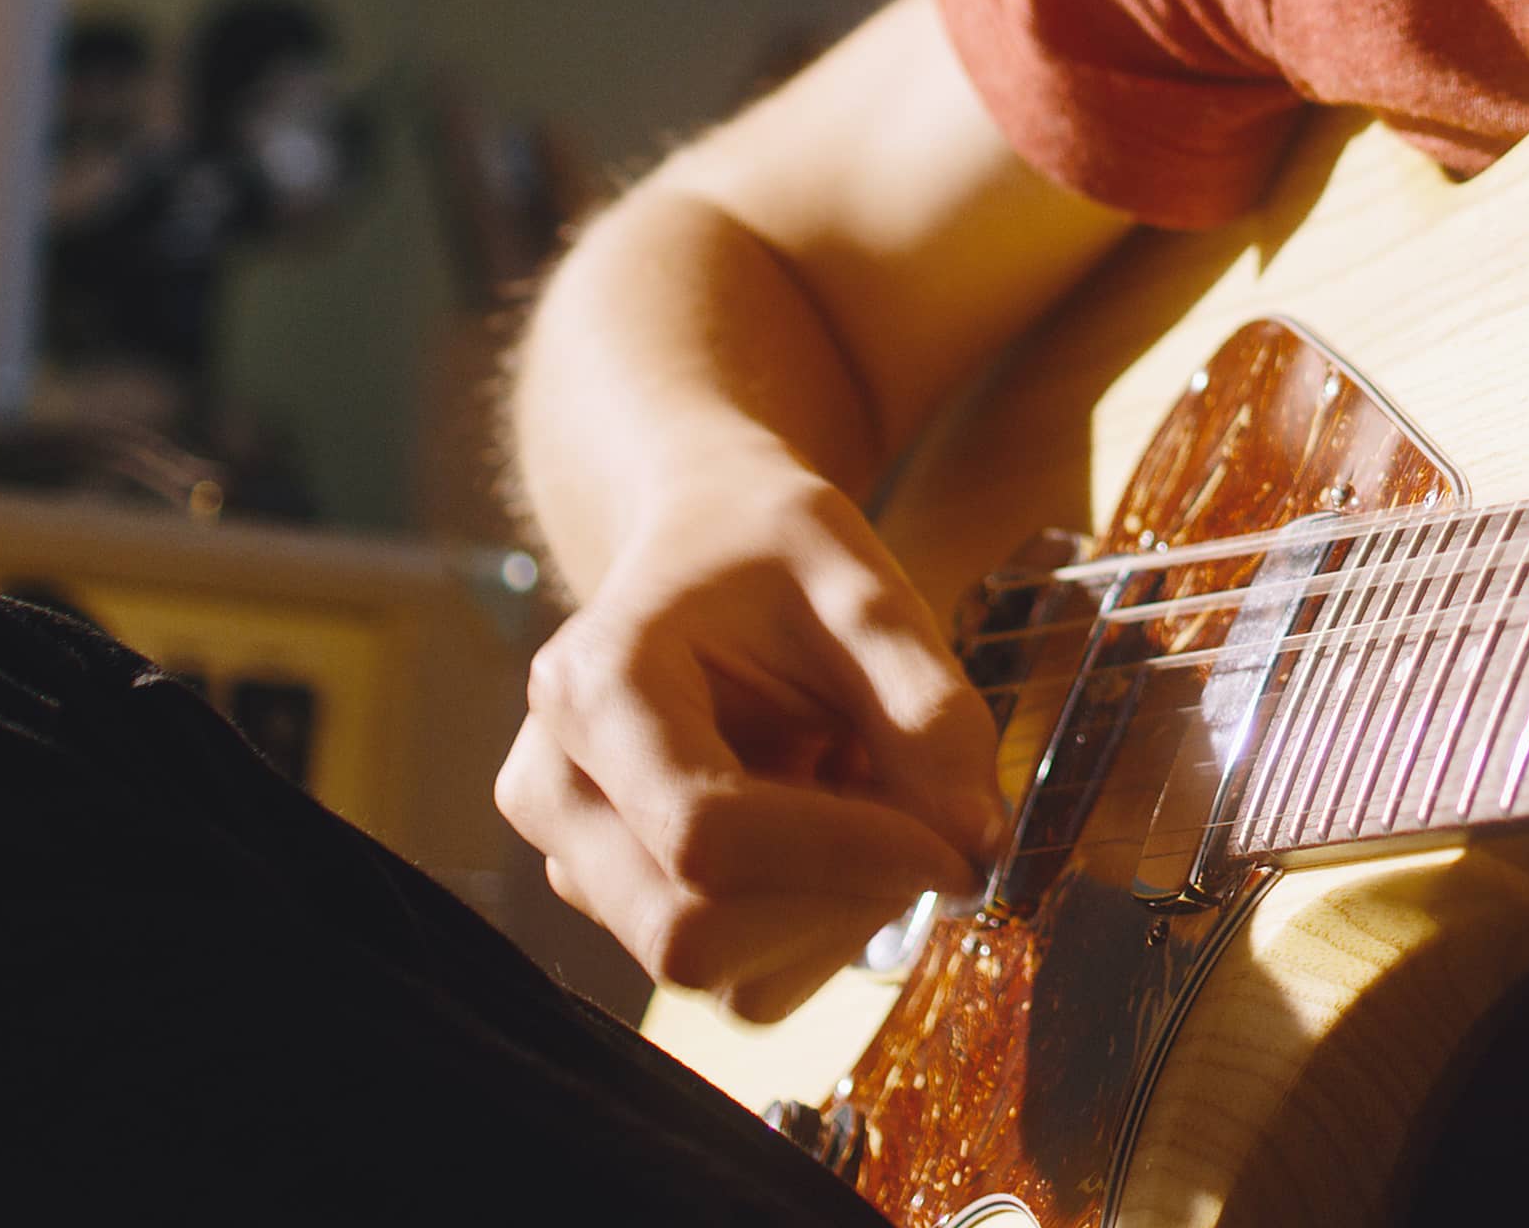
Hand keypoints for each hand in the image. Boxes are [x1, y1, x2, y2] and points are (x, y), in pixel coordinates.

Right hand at [495, 450, 1008, 1019]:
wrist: (698, 550)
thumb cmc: (773, 555)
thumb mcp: (865, 585)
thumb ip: (928, 708)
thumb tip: (975, 841)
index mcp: (594, 687)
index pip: (705, 832)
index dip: (850, 856)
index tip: (962, 842)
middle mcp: (553, 790)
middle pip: (693, 933)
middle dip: (842, 902)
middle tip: (935, 825)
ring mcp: (574, 862)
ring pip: (721, 972)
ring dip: (840, 915)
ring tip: (871, 799)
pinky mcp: (619, 909)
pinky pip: (739, 978)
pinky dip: (820, 931)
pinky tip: (837, 839)